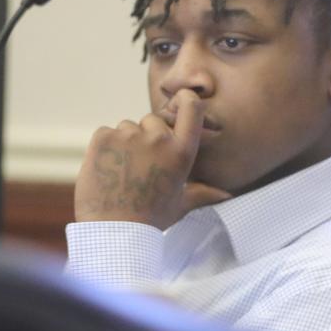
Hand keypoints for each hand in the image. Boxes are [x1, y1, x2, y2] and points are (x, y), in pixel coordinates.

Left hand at [74, 89, 230, 228]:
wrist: (114, 230)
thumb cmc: (151, 219)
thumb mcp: (181, 204)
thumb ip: (203, 193)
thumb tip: (227, 196)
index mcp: (182, 152)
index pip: (191, 106)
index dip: (184, 100)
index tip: (179, 105)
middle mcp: (159, 138)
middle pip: (152, 119)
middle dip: (147, 135)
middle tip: (141, 166)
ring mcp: (129, 136)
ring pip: (127, 127)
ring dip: (124, 143)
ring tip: (123, 172)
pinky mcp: (103, 137)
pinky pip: (106, 133)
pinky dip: (105, 148)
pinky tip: (107, 170)